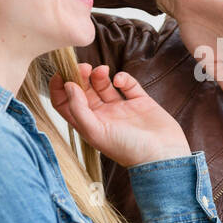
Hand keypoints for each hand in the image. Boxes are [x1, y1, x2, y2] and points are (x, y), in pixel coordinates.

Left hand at [48, 63, 191, 168]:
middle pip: (84, 90)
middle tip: (84, 66)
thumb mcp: (96, 132)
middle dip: (81, 76)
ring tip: (102, 70)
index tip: (61, 74)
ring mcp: (121, 108)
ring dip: (99, 74)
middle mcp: (103, 116)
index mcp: (89, 125)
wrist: (162, 155)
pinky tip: (120, 81)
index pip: (66, 104)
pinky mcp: (140, 101)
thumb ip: (79, 109)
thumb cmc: (128, 150)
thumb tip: (68, 86)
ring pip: (103, 84)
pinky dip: (123, 77)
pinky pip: (127, 84)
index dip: (60, 89)